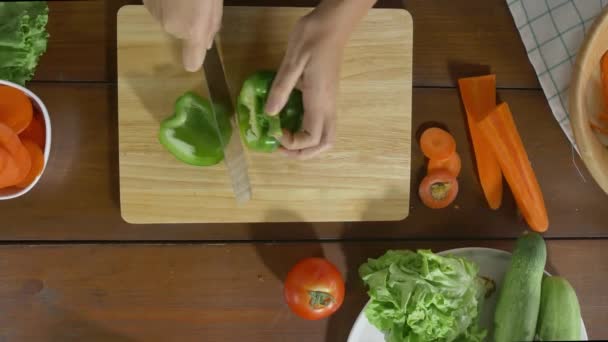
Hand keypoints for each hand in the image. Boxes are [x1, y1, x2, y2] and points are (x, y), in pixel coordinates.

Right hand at [143, 0, 222, 71]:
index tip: (198, 50)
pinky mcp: (146, 4)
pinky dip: (164, 4)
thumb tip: (205, 44)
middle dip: (187, 24)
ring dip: (175, 13)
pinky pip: (159, 11)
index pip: (191, 62)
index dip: (195, 57)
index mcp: (193, 29)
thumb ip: (211, 26)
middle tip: (194, 5)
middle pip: (180, 34)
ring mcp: (156, 15)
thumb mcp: (215, 3)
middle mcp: (172, 28)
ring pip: (169, 22)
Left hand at [265, 0, 375, 159]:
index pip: (311, 138)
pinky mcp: (327, 96)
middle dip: (303, 153)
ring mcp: (330, 102)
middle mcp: (328, 106)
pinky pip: (322, 123)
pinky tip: (291, 122)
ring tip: (286, 139)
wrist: (332, 24)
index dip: (292, 142)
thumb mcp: (291, 62)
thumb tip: (269, 114)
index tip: (274, 129)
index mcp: (319, 101)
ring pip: (326, 135)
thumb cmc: (312, 39)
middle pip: (324, 144)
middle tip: (281, 147)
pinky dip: (308, 132)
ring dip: (307, 145)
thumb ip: (281, 89)